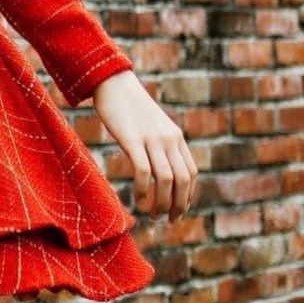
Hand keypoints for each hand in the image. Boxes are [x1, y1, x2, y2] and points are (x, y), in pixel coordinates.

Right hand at [91, 70, 198, 220]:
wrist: (112, 82)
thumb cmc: (126, 106)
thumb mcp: (149, 126)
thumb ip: (157, 143)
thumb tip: (156, 166)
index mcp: (175, 137)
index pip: (191, 173)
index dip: (187, 196)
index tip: (178, 211)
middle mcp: (169, 139)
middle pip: (183, 180)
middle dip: (178, 204)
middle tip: (168, 220)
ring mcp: (152, 139)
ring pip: (166, 179)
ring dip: (161, 202)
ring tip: (152, 215)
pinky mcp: (133, 140)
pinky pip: (144, 171)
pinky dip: (144, 191)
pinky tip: (138, 201)